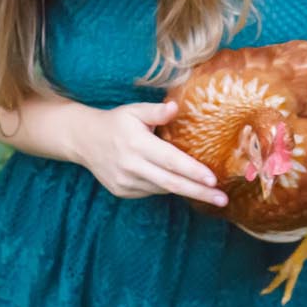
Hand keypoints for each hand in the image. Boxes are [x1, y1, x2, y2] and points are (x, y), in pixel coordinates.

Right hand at [76, 100, 227, 205]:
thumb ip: (156, 111)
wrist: (84, 140)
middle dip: (199, 192)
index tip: (214, 180)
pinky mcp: (122, 191)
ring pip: (162, 189)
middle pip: (171, 183)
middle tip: (223, 199)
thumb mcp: (134, 111)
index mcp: (136, 144)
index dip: (193, 171)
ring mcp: (125, 181)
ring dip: (186, 190)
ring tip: (207, 191)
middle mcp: (131, 165)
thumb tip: (175, 107)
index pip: (171, 161)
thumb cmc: (116, 122)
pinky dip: (165, 187)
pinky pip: (151, 191)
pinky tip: (175, 181)